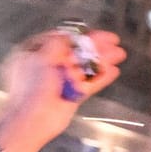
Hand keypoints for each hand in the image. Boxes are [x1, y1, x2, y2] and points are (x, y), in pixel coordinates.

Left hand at [0, 27, 126, 151]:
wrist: (33, 119)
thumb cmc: (31, 87)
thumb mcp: (41, 57)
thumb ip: (56, 43)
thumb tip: (68, 35)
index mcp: (33, 54)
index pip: (57, 39)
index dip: (77, 35)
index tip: (92, 32)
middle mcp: (47, 67)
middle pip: (75, 52)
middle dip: (95, 46)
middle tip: (113, 41)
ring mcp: (60, 82)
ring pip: (84, 67)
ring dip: (102, 59)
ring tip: (119, 53)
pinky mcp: (72, 96)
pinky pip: (89, 83)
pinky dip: (101, 77)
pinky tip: (113, 71)